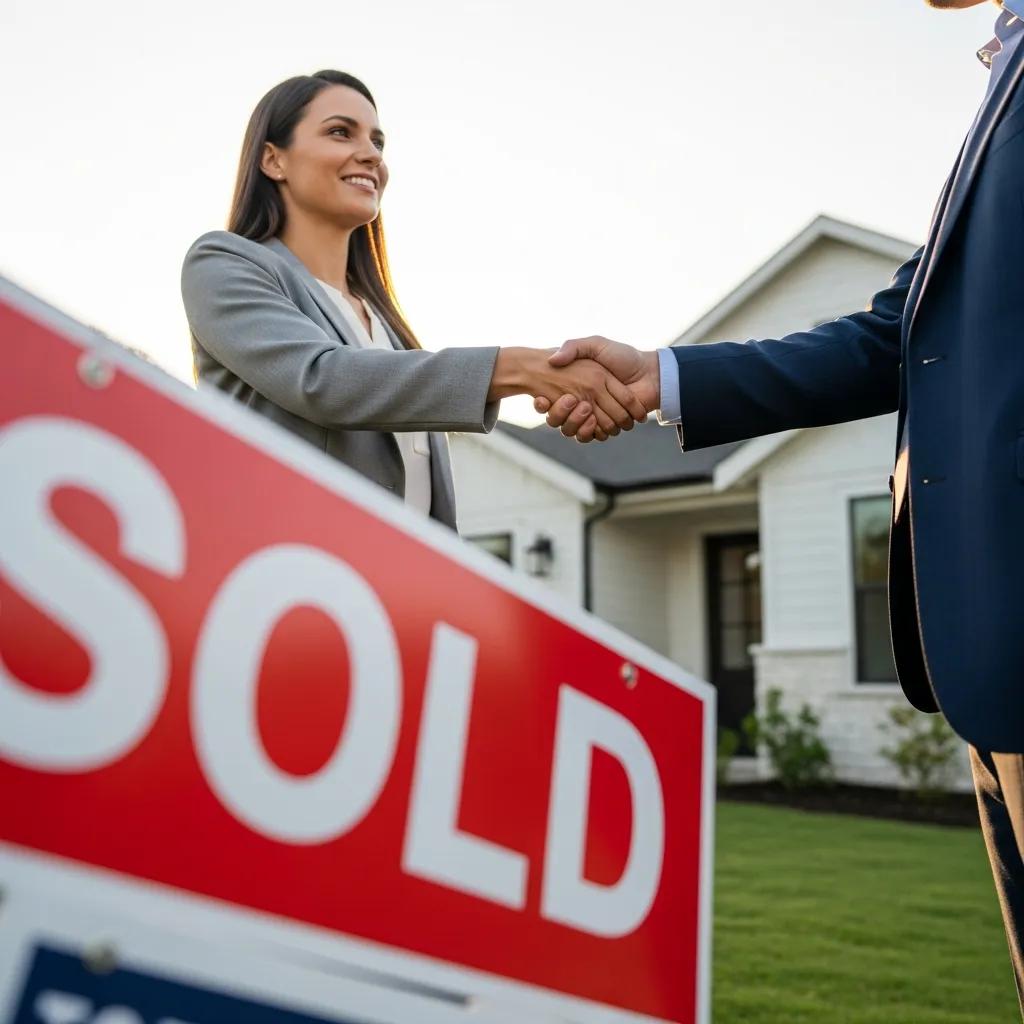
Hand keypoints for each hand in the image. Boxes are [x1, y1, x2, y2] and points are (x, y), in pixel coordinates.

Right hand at [488, 347, 647, 437]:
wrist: (650, 373)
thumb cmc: (624, 357)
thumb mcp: (596, 344)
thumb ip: (573, 347)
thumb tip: (552, 359)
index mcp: (577, 386)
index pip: (553, 400)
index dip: (544, 404)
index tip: (541, 399)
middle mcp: (583, 402)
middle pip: (560, 418)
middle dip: (559, 413)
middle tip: (568, 400)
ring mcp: (595, 415)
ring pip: (573, 429)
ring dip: (573, 422)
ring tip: (582, 407)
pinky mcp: (607, 426)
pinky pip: (591, 436)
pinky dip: (589, 431)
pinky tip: (591, 418)